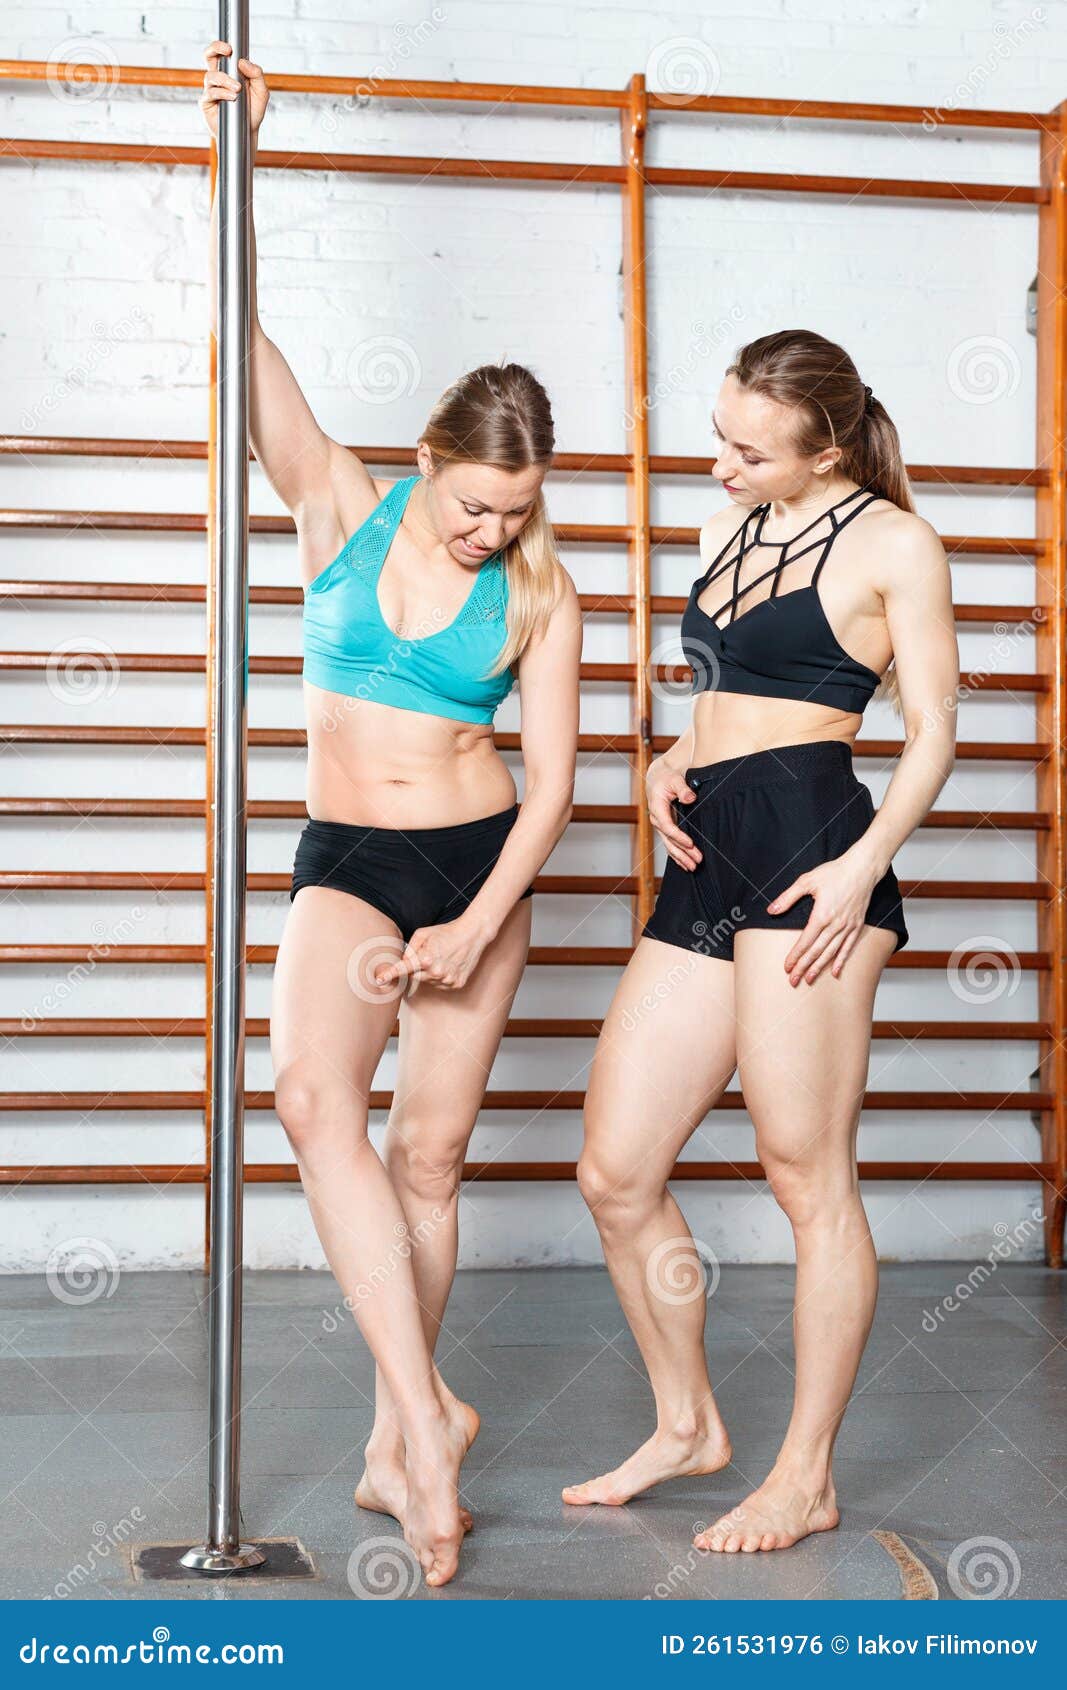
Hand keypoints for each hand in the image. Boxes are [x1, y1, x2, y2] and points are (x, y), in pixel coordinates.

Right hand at [200, 40, 268, 140]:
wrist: (248, 133)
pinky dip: (222, 93)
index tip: (230, 48)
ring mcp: (210, 90)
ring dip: (225, 79)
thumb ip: (256, 75)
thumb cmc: (253, 111)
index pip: (221, 53)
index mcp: (230, 72)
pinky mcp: (206, 103)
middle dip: (214, 49)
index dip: (221, 46)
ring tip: (237, 89)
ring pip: (210, 76)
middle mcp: (218, 78)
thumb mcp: (261, 92)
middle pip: (208, 56)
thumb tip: (243, 62)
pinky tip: (232, 98)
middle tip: (227, 51)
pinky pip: (211, 93)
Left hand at [372, 915, 491, 992]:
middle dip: (417, 968)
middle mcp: (436, 972)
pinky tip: (450, 964)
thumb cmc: (447, 931)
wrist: (473, 934)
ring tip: (442, 958)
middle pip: (415, 977)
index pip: (403, 969)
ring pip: (429, 981)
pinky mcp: (456, 984)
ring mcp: (447, 980)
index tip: (380, 979)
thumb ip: (410, 948)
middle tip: (429, 955)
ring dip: (431, 973)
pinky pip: (441, 984)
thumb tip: (404, 961)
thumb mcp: (424, 933)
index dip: (390, 974)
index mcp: (426, 958)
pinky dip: (442, 977)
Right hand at [647, 765, 701, 869]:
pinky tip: (685, 864)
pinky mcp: (665, 828)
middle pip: (669, 840)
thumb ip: (683, 788)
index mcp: (657, 808)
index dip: (679, 836)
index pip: (667, 826)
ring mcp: (660, 825)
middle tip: (696, 861)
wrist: (657, 778)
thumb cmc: (666, 778)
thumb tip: (690, 798)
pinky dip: (677, 855)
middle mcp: (657, 819)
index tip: (690, 843)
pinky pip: (670, 844)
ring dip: (681, 857)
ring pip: (669, 845)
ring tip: (692, 867)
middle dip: (682, 852)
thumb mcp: (674, 779)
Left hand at [767, 846, 881, 984]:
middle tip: (793, 981)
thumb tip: (771, 910)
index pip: (805, 941)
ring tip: (809, 979)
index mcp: (821, 915)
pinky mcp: (857, 925)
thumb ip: (787, 897)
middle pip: (816, 951)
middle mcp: (835, 924)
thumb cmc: (834, 872)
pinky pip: (848, 947)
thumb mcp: (806, 881)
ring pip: (831, 952)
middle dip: (804, 967)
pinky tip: (834, 972)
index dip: (795, 956)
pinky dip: (841, 960)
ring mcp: (848, 926)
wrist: (862, 868)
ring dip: (819, 967)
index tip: (787, 967)